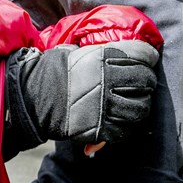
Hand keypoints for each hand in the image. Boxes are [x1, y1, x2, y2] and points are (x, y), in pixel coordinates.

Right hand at [13, 41, 160, 146]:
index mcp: (104, 57)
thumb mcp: (77, 52)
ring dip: (141, 106)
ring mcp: (106, 105)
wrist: (34, 97)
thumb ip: (100, 53)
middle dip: (147, 82)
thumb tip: (121, 54)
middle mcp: (108, 80)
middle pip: (146, 81)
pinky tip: (123, 121)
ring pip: (140, 108)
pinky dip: (127, 127)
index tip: (147, 60)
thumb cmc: (55, 71)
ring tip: (135, 104)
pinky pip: (125, 130)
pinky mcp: (101, 128)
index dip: (148, 57)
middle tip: (143, 84)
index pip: (143, 54)